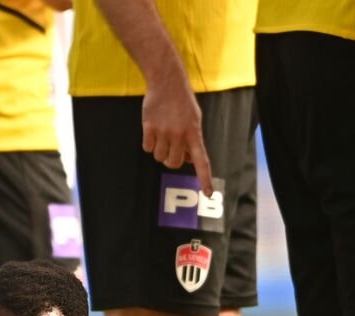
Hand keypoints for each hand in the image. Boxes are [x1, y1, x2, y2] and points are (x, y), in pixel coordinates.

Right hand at [141, 78, 212, 196]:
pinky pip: (147, 147)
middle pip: (172, 164)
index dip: (204, 178)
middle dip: (171, 159)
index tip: (208, 193)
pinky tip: (152, 130)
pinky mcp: (149, 127)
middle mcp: (180, 135)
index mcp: (194, 134)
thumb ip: (193, 140)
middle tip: (171, 147)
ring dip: (159, 150)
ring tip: (162, 134)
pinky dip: (148, 143)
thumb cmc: (182, 103)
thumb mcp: (195, 120)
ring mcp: (164, 131)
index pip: (202, 161)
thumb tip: (188, 160)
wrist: (167, 82)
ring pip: (158, 157)